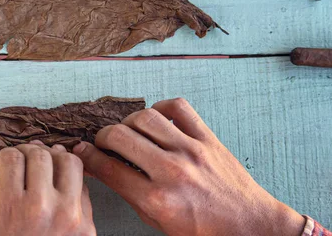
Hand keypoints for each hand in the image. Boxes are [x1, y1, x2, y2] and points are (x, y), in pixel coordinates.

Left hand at [0, 141, 95, 235]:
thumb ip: (73, 212)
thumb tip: (68, 167)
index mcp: (82, 228)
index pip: (82, 179)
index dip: (65, 165)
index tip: (53, 163)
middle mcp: (65, 216)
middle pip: (68, 161)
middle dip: (51, 155)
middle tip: (36, 159)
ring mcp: (37, 206)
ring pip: (40, 155)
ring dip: (27, 152)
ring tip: (19, 160)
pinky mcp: (7, 199)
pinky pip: (12, 158)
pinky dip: (7, 155)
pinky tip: (4, 166)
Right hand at [72, 98, 305, 235]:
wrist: (250, 226)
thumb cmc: (204, 231)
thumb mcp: (160, 223)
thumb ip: (131, 194)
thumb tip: (105, 168)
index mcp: (157, 200)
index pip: (108, 168)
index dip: (87, 156)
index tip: (82, 150)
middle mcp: (171, 172)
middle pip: (119, 136)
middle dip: (102, 137)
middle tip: (103, 142)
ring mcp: (191, 151)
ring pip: (145, 117)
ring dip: (128, 122)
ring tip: (129, 131)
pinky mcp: (208, 138)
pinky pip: (178, 107)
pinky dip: (161, 107)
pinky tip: (157, 120)